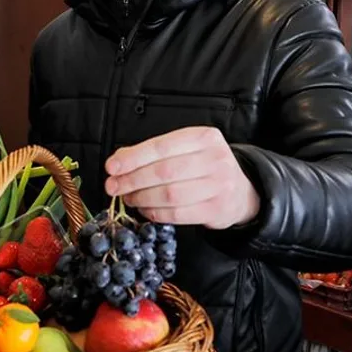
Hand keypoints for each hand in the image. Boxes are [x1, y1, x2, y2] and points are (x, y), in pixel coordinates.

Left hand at [104, 127, 259, 229]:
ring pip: (170, 195)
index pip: (162, 146)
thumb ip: (153, 153)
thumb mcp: (185, 150)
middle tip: (113, 187)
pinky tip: (145, 209)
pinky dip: (155, 213)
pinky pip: (178, 214)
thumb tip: (118, 161)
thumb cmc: (204, 167)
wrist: (240, 192)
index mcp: (204, 137)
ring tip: (128, 198)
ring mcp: (219, 185)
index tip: (112, 167)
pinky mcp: (217, 209)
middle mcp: (215, 159)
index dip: (133, 158)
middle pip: (164, 172)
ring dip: (142, 198)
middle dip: (132, 180)